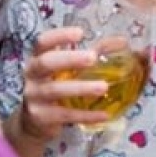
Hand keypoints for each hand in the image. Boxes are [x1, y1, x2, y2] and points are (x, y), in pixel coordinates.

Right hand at [12, 26, 109, 142]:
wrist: (33, 123)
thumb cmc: (55, 86)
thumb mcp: (67, 69)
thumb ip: (91, 54)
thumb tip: (123, 42)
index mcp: (38, 57)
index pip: (43, 42)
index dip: (59, 35)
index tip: (81, 33)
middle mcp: (32, 75)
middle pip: (46, 62)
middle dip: (69, 58)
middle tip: (93, 57)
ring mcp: (34, 96)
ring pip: (55, 90)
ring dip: (80, 88)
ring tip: (103, 87)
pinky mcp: (41, 117)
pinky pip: (65, 114)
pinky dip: (85, 115)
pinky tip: (103, 115)